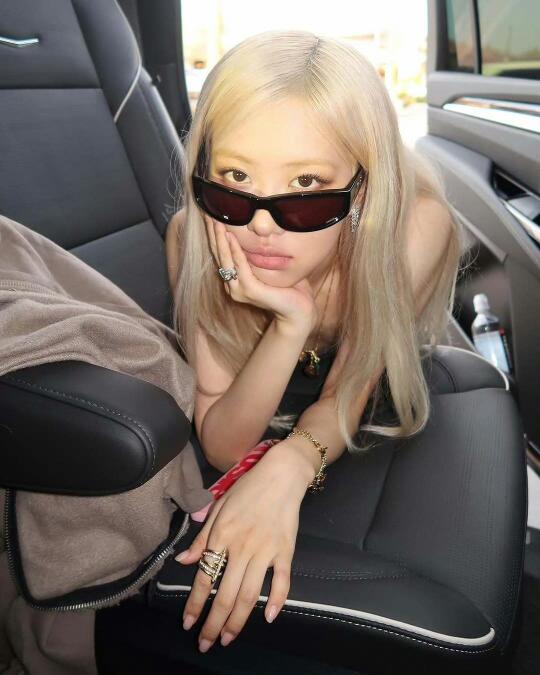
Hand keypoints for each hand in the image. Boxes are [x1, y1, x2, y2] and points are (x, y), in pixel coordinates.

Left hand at [174, 444, 310, 651]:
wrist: (281, 474)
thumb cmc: (247, 488)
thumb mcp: (218, 507)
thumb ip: (202, 537)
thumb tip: (183, 562)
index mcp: (222, 535)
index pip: (204, 577)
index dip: (195, 603)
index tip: (188, 624)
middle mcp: (242, 547)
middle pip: (225, 594)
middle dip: (213, 622)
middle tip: (206, 643)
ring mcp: (266, 550)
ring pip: (250, 594)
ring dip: (238, 620)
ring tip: (228, 637)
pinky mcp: (285, 551)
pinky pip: (282, 581)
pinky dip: (277, 600)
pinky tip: (269, 617)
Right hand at [205, 216, 316, 329]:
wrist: (298, 311)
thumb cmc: (288, 288)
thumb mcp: (269, 267)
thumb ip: (258, 254)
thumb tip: (258, 231)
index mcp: (235, 280)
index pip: (220, 254)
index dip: (214, 235)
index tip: (210, 214)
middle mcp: (233, 285)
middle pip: (218, 254)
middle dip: (212, 233)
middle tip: (207, 212)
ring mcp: (239, 289)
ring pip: (225, 259)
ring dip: (220, 238)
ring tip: (215, 221)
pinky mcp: (250, 291)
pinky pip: (240, 266)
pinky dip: (235, 250)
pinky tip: (231, 236)